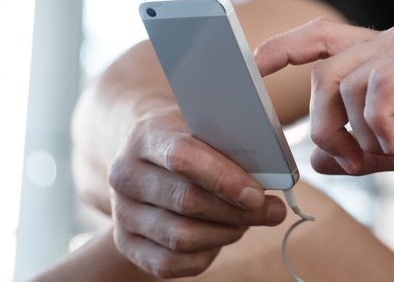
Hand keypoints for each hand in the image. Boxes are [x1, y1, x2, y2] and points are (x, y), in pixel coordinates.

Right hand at [107, 104, 286, 277]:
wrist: (150, 158)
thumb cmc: (190, 141)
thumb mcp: (207, 129)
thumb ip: (233, 146)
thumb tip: (272, 173)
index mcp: (145, 136)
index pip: (182, 158)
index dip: (223, 178)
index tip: (257, 194)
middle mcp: (125, 175)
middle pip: (185, 201)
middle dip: (235, 211)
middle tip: (272, 211)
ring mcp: (122, 213)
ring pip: (180, 237)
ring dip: (225, 233)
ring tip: (248, 221)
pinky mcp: (126, 244)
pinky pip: (170, 263)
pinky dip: (206, 254)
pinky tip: (222, 236)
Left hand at [254, 18, 393, 185]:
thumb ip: (370, 151)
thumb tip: (322, 158)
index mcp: (389, 61)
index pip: (323, 40)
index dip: (285, 48)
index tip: (253, 66)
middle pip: (322, 70)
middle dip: (325, 124)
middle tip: (357, 159)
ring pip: (344, 80)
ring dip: (360, 133)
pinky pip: (380, 85)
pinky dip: (384, 126)